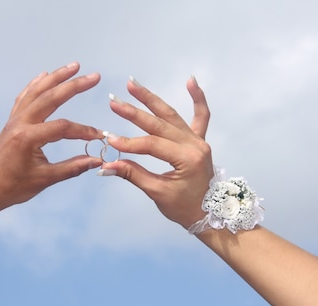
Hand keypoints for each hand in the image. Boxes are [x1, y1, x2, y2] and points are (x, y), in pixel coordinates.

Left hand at [0, 62, 103, 232]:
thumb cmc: (11, 187)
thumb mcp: (44, 179)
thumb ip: (72, 167)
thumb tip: (96, 160)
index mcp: (28, 137)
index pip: (63, 127)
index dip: (83, 131)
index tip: (99, 136)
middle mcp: (20, 123)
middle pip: (50, 97)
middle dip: (73, 85)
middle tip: (94, 77)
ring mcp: (14, 120)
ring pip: (37, 92)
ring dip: (56, 77)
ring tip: (74, 66)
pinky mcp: (11, 122)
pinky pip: (24, 98)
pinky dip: (35, 85)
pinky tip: (44, 76)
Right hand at [99, 77, 212, 229]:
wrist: (210, 214)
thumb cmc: (184, 208)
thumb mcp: (158, 193)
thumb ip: (134, 175)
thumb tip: (107, 165)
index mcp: (187, 159)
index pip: (152, 145)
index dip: (129, 142)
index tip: (109, 140)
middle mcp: (195, 145)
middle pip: (160, 125)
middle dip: (134, 112)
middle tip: (113, 101)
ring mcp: (199, 140)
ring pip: (172, 115)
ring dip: (152, 99)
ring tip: (133, 84)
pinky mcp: (200, 140)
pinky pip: (201, 117)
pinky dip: (198, 99)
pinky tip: (190, 80)